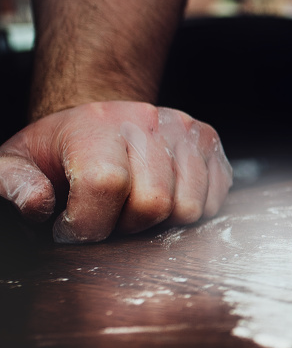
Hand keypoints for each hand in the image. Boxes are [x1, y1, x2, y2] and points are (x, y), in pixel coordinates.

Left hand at [0, 102, 231, 241]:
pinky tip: (162, 200)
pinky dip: (187, 212)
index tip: (69, 228)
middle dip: (124, 228)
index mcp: (96, 125)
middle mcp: (148, 120)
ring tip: (132, 208)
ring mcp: (186, 129)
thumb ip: (10, 183)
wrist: (99, 118)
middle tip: (105, 218)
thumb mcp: (14, 162)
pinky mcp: (209, 141)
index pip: (106, 184)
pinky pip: (215, 200)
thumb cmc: (57, 149)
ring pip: (188, 207)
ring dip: (158, 223)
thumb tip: (39, 205)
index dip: (86, 224)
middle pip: (153, 203)